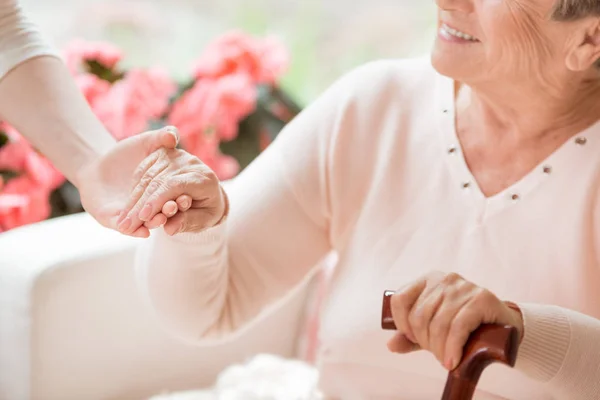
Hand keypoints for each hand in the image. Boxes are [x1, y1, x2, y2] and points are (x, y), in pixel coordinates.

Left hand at [76, 126, 181, 236]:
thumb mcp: (145, 143)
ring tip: (159, 221)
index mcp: (162, 189)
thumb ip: (160, 139)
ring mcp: (132, 214)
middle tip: (173, 209)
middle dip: (167, 210)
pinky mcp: (112, 220)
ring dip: (154, 222)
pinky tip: (143, 233)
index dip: (180, 197)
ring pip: (146, 222)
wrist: (94, 165)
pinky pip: (126, 229)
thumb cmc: (124, 154)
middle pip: (161, 210)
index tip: (188, 198)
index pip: (173, 195)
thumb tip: (173, 135)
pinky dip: (135, 232)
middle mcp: (150, 205)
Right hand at [117, 147, 226, 235]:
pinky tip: (128, 206)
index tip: (143, 217)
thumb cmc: (208, 209)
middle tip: (126, 225)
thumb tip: (169, 229)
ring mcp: (176, 156)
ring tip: (123, 220)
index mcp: (204, 179)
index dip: (157, 201)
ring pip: (148, 176)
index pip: (174, 186)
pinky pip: (144, 169)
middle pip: (159, 181)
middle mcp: (190, 163)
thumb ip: (188, 223)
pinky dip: (135, 187)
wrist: (210, 192)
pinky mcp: (163, 154)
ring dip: (133, 198)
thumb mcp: (205, 220)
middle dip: (140, 205)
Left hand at [386, 271, 523, 370]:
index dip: (402, 324)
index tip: (413, 339)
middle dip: (425, 342)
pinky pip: (458, 326)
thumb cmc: (464, 326)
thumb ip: (411, 337)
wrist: (504, 327)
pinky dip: (452, 348)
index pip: (400, 299)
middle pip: (419, 316)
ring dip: (440, 349)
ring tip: (446, 360)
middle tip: (437, 355)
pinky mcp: (481, 298)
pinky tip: (453, 361)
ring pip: (438, 323)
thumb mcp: (434, 331)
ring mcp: (463, 286)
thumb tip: (391, 345)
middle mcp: (444, 279)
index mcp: (428, 280)